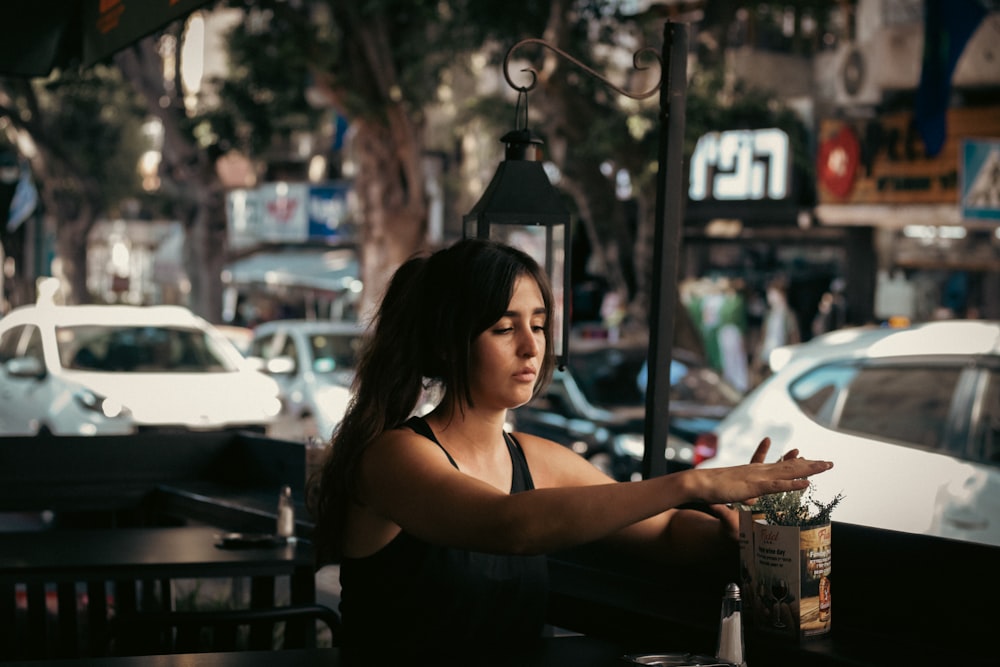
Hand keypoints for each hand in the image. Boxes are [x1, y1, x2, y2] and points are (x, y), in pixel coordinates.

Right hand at [686, 441, 831, 507]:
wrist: (700, 484)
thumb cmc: (713, 489)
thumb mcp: (733, 495)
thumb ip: (743, 498)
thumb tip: (749, 501)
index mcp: (755, 472)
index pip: (779, 466)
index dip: (795, 462)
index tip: (808, 457)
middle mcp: (759, 471)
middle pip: (789, 466)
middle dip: (810, 464)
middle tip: (828, 462)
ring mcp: (758, 477)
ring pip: (788, 472)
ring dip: (809, 470)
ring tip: (826, 466)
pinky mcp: (754, 486)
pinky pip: (777, 486)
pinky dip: (792, 485)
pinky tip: (806, 483)